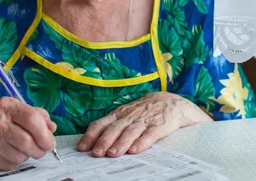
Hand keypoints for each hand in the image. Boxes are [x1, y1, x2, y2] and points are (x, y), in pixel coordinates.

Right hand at [0, 97, 56, 169]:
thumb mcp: (16, 109)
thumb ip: (37, 115)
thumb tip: (51, 128)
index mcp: (7, 106)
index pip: (32, 119)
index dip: (45, 134)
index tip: (50, 142)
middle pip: (27, 141)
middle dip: (39, 149)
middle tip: (41, 149)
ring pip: (19, 155)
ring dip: (27, 155)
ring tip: (23, 148)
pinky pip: (9, 164)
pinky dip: (15, 161)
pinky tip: (10, 152)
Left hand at [77, 92, 211, 157]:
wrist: (172, 102)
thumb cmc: (144, 111)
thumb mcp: (127, 114)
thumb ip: (112, 126)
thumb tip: (92, 143)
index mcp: (119, 114)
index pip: (102, 123)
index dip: (91, 135)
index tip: (82, 147)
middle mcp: (130, 116)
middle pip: (115, 128)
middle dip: (104, 140)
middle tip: (96, 152)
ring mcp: (145, 120)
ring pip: (131, 131)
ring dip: (121, 143)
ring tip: (113, 153)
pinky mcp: (160, 125)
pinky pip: (150, 134)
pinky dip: (142, 142)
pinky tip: (136, 150)